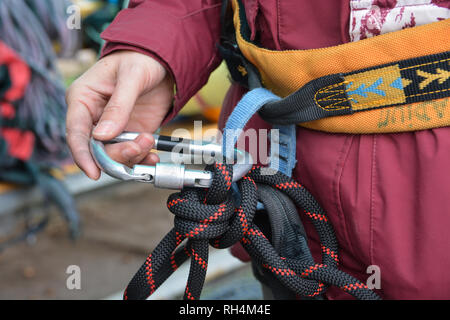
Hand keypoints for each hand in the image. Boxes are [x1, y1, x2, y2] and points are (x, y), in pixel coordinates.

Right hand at [66, 50, 173, 179]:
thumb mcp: (131, 77)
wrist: (161, 61)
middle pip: (95, 150)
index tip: (93, 172)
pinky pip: (131, 154)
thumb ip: (119, 106)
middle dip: (117, 155)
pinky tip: (152, 156)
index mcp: (82, 99)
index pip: (75, 132)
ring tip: (149, 140)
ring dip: (132, 155)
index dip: (82, 155)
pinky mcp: (129, 134)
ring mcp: (112, 128)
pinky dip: (141, 159)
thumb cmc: (139, 59)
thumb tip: (103, 135)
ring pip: (114, 155)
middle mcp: (93, 118)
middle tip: (138, 146)